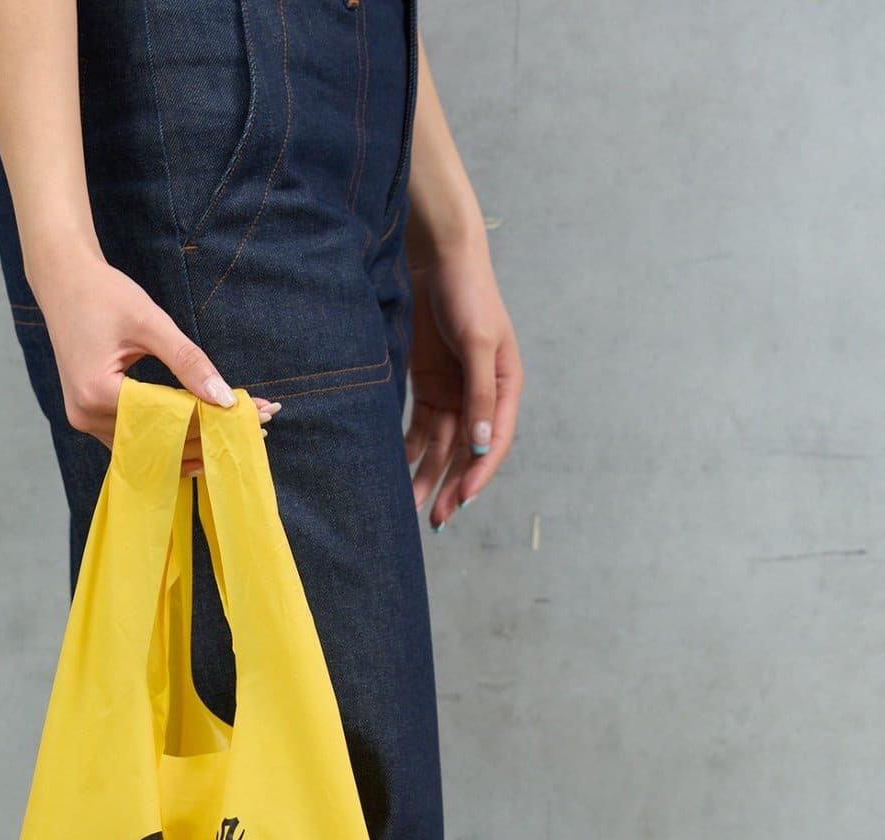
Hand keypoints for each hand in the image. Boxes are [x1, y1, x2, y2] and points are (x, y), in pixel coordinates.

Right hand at [29, 248, 279, 474]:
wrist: (63, 281)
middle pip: (159, 440)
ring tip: (234, 434)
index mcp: (97, 393)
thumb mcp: (151, 322)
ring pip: (148, 446)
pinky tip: (199, 437)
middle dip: (209, 434)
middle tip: (256, 428)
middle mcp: (86, 416)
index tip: (253, 416)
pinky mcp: (89, 416)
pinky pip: (134, 438)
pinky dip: (167, 436)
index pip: (166, 419)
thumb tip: (225, 398)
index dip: (211, 420)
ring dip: (190, 441)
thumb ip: (188, 361)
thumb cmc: (104, 293)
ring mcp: (84, 420)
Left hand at [404, 239, 523, 528]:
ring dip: (426, 474)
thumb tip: (481, 445)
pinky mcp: (428, 385)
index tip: (460, 500)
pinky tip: (396, 470)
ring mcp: (453, 391)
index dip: (478, 473)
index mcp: (505, 386)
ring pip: (440, 445)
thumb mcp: (478, 343)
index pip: (494, 441)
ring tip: (408, 505)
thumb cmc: (468, 293)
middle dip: (449, 484)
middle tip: (435, 519)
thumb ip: (480, 394)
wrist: (437, 257)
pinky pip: (419, 427)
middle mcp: (480, 395)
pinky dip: (410, 449)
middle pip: (465, 450)